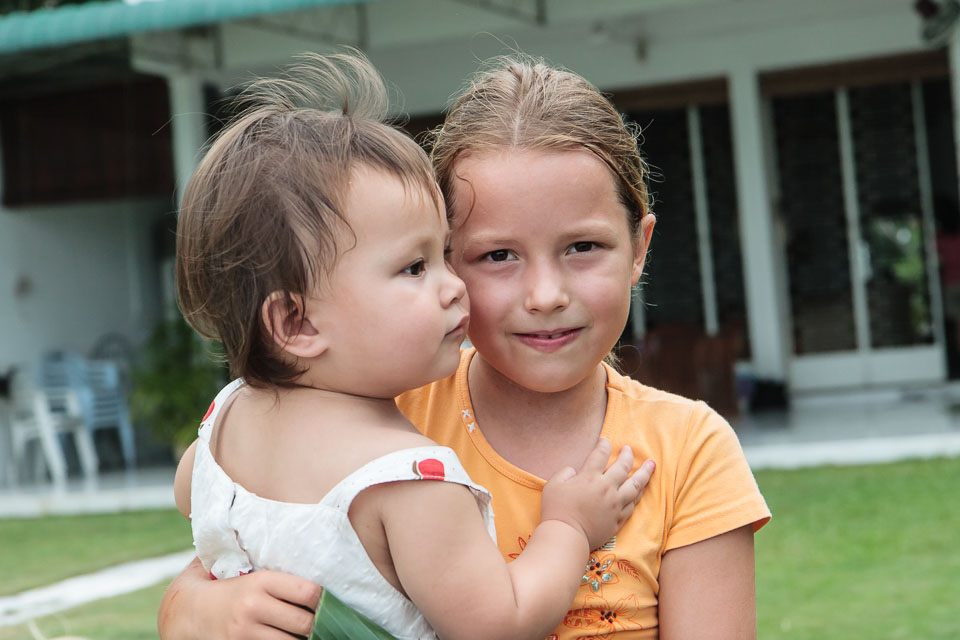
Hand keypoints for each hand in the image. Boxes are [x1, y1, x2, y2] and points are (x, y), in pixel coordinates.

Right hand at [158, 557, 320, 639]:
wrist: (186, 613)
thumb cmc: (224, 586)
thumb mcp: (244, 569)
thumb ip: (269, 563)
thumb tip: (306, 547)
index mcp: (260, 582)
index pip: (308, 592)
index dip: (321, 597)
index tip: (322, 598)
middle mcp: (253, 607)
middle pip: (305, 622)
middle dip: (315, 622)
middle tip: (319, 618)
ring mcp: (245, 633)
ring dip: (301, 638)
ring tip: (305, 630)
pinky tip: (287, 637)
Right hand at [540, 437, 654, 549]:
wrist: (567, 536)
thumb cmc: (556, 510)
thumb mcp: (554, 485)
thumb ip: (565, 473)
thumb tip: (574, 471)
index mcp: (590, 477)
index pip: (600, 454)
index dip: (603, 445)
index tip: (604, 441)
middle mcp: (607, 488)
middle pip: (623, 466)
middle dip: (627, 455)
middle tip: (629, 449)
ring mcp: (615, 504)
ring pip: (635, 485)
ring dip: (644, 473)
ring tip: (651, 465)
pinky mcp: (618, 519)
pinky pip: (633, 504)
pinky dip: (638, 494)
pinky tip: (641, 490)